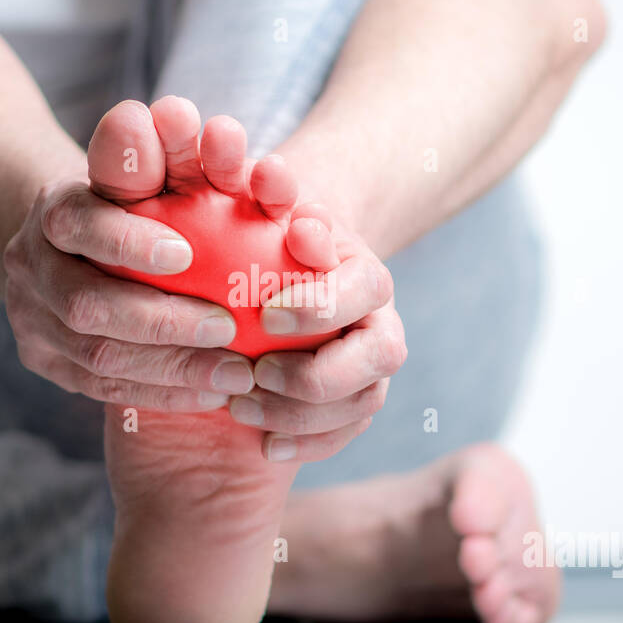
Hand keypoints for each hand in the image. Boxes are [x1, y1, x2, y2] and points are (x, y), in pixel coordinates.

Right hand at [3, 177, 258, 409]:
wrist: (71, 242)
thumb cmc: (131, 200)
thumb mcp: (140, 169)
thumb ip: (157, 154)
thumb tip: (172, 113)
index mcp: (54, 208)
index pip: (82, 225)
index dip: (130, 242)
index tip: (187, 254)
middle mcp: (30, 264)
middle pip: (88, 305)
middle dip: (163, 322)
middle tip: (228, 328)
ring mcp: (30, 319)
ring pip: (97, 356)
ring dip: (172, 369)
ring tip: (236, 374)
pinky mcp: (46, 363)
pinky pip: (103, 388)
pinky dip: (162, 393)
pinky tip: (212, 394)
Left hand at [227, 203, 406, 461]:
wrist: (286, 266)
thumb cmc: (269, 231)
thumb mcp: (267, 206)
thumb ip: (270, 190)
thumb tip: (270, 175)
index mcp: (367, 273)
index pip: (362, 290)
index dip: (320, 305)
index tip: (265, 313)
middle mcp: (383, 323)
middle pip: (379, 358)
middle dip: (317, 373)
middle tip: (256, 371)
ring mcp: (373, 369)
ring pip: (362, 404)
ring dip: (301, 415)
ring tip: (240, 407)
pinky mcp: (356, 405)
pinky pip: (345, 436)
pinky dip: (307, 445)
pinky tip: (263, 446)